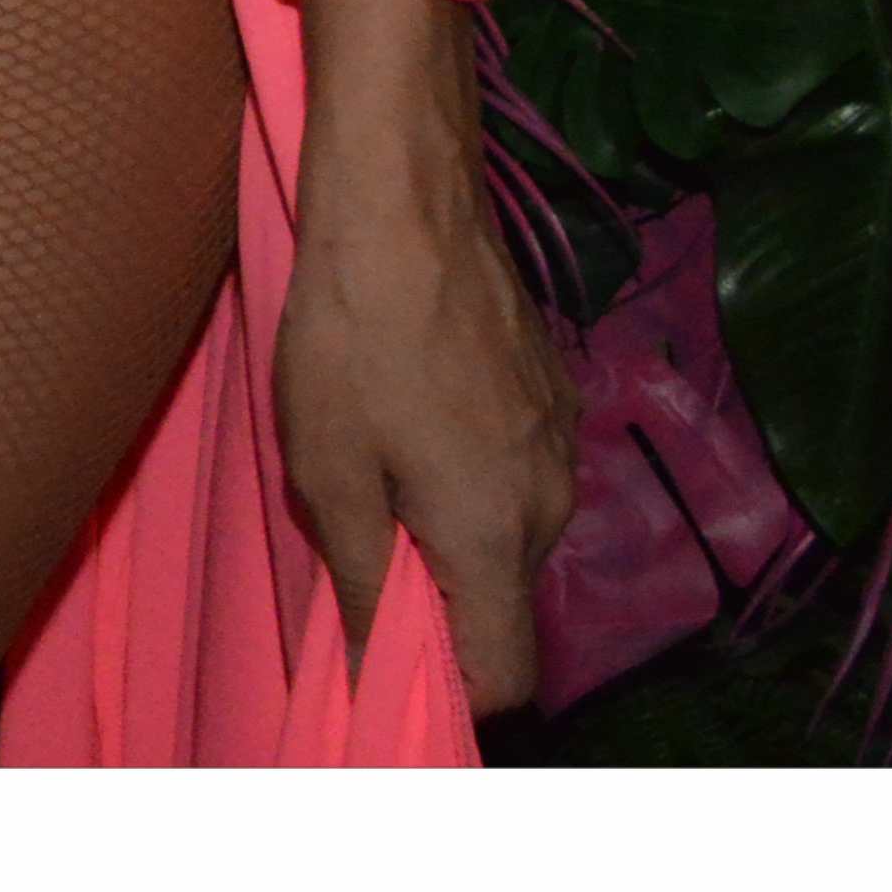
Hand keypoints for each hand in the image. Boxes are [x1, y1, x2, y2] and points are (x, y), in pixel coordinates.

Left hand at [276, 0, 574, 709]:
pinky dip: (471, 475)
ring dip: (450, 529)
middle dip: (439, 600)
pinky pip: (517, 473)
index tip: (388, 662)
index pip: (508, 672)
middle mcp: (551, 502)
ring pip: (510, 534)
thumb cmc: (353, 335)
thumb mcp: (329, 467)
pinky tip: (412, 415)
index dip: (450, 688)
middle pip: (505, 601)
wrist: (407, 203)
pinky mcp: (555, 395)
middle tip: (359, 543)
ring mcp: (562, 444)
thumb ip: (363, 576)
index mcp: (496, 535)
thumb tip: (368, 664)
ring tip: (376, 463)